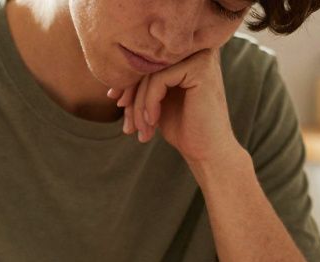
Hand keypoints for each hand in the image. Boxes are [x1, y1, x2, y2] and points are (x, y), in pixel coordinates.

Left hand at [108, 48, 244, 167]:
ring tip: (141, 129)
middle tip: (128, 124)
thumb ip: (141, 85)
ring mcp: (200, 56)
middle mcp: (195, 50)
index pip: (146, 61)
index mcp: (186, 56)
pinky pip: (159, 79)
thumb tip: (111, 76)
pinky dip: (149, 102)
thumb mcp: (155, 103)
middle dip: (131, 95)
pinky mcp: (200, 68)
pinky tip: (152, 122)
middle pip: (147, 64)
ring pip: (151, 72)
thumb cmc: (183, 129)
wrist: (208, 152)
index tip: (116, 102)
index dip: (127, 82)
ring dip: (139, 104)